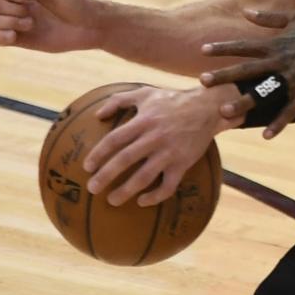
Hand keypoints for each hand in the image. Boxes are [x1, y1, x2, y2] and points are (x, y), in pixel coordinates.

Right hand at [0, 0, 103, 52]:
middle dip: (10, 8)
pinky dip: (2, 37)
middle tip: (30, 13)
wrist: (91, 26)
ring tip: (30, 24)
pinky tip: (14, 36)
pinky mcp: (23, 40)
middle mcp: (20, 5)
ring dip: (8, 22)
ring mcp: (20, 23)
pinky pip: (0, 39)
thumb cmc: (78, 3)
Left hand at [83, 85, 239, 205]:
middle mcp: (154, 138)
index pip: (115, 139)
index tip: (87, 167)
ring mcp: (169, 152)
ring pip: (144, 176)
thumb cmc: (172, 100)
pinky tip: (142, 201)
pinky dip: (155, 196)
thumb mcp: (144, 93)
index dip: (99, 154)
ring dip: (126, 190)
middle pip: (125, 160)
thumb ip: (118, 100)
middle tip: (92, 188)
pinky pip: (168, 185)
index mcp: (143, 121)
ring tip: (112, 200)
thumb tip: (97, 115)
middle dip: (106, 176)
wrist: (207, 108)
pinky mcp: (183, 164)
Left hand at [199, 10, 294, 138]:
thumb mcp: (294, 16)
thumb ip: (268, 17)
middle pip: (246, 69)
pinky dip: (278, 123)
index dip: (223, 48)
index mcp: (275, 45)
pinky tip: (266, 136)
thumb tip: (246, 11)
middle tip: (202, 82)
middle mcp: (279, 61)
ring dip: (243, 103)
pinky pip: (289, 110)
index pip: (243, 46)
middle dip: (223, 76)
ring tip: (224, 112)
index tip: (202, 50)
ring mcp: (292, 77)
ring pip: (263, 92)